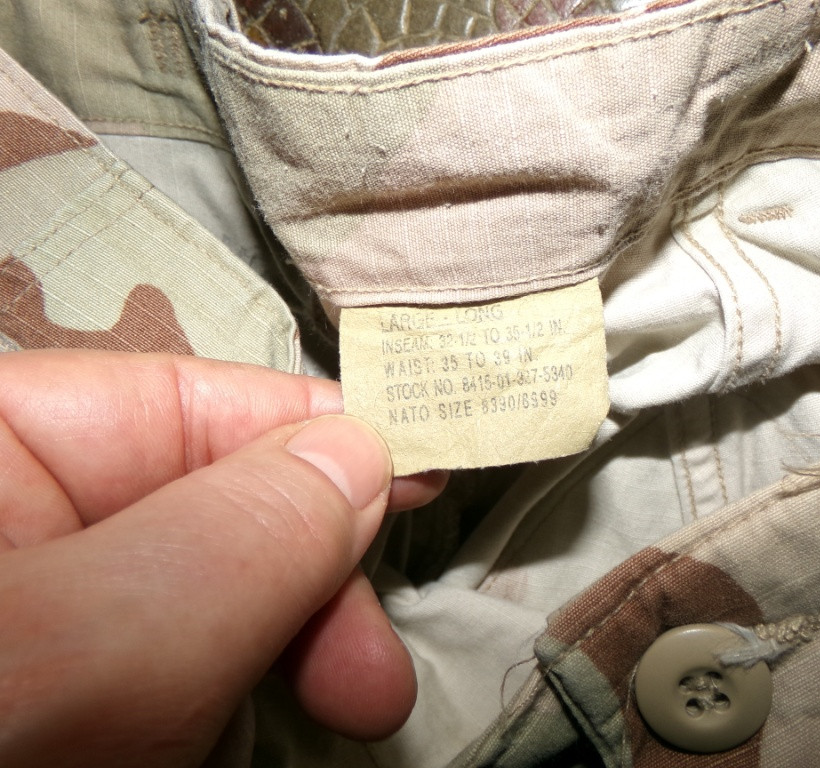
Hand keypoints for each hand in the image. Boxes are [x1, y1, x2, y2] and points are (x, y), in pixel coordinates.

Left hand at [0, 350, 446, 766]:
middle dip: (311, 577)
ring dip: (287, 648)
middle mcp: (24, 521)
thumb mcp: (96, 640)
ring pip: (207, 600)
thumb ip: (238, 535)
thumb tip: (364, 451)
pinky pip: (174, 673)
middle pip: (212, 509)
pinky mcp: (69, 699)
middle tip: (376, 664)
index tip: (425, 466)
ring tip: (347, 704)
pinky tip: (233, 738)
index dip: (315, 429)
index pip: (185, 400)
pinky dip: (227, 702)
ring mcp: (49, 617)